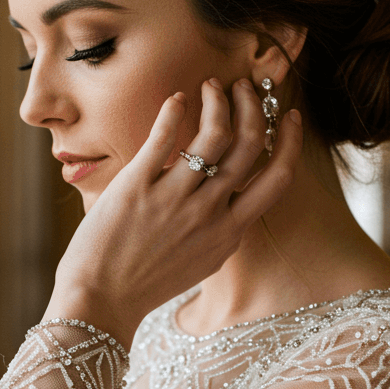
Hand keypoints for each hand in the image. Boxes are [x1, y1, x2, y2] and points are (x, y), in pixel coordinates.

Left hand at [42, 79, 302, 347]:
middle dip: (252, 106)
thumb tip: (231, 204)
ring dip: (218, 100)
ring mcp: (175, 198)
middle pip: (249, 145)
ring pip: (214, 134)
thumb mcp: (200, 263)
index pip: (276, 179)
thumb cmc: (146, 285)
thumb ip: (221, 232)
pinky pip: (165, 137)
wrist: (101, 302)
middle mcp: (209, 213)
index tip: (288, 116)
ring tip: (210, 87)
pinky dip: (175, 110)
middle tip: (243, 87)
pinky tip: (177, 99)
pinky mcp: (138, 186)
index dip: (288, 141)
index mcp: (230, 232)